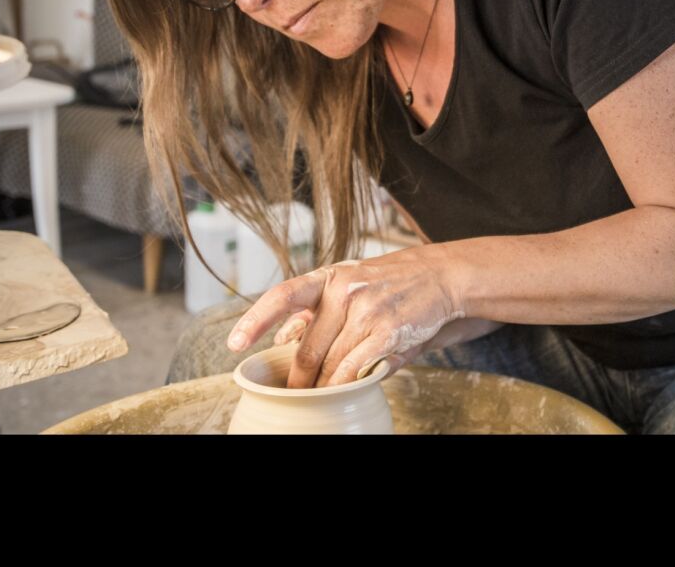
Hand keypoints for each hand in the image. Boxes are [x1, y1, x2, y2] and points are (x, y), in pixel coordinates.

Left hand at [225, 247, 464, 387]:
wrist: (439, 276)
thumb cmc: (391, 284)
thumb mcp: (351, 284)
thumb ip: (320, 312)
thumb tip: (283, 341)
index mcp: (329, 276)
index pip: (283, 295)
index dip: (256, 320)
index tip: (235, 344)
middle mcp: (344, 291)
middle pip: (307, 350)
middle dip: (297, 380)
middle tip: (293, 394)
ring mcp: (366, 311)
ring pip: (331, 365)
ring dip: (322, 388)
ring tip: (319, 398)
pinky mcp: (387, 332)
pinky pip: (355, 370)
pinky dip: (346, 386)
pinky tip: (343, 392)